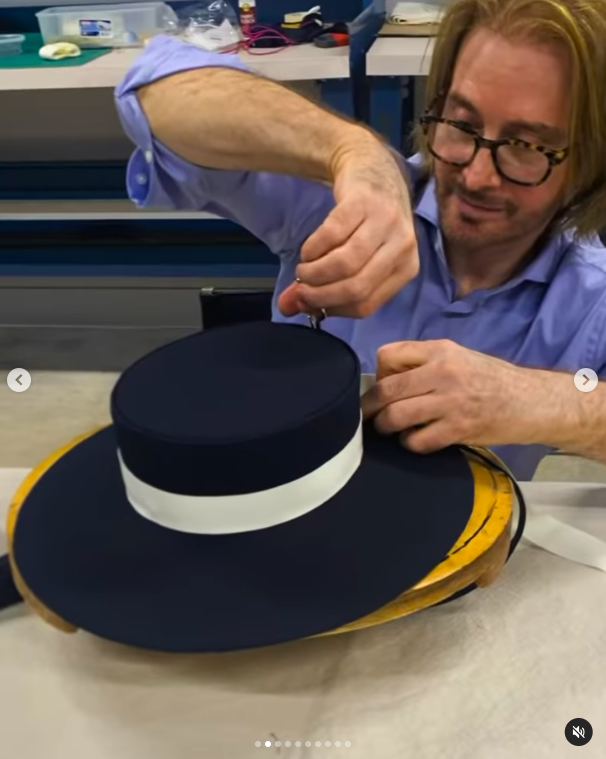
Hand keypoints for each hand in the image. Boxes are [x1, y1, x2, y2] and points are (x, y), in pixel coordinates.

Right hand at [278, 133, 418, 318]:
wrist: (372, 168)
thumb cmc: (367, 223)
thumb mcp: (358, 259)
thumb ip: (327, 288)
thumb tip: (289, 307)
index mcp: (406, 269)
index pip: (366, 305)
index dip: (332, 307)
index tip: (307, 303)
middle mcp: (403, 247)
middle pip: (357, 287)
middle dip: (320, 294)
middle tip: (300, 288)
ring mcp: (386, 223)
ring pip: (346, 264)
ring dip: (315, 272)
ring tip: (303, 269)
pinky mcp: (364, 202)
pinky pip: (333, 235)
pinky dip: (314, 247)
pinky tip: (308, 250)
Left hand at [361, 339, 539, 452]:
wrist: (531, 401)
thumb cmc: (491, 379)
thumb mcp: (458, 357)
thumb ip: (424, 362)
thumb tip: (386, 379)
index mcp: (439, 350)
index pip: (387, 355)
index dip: (379, 374)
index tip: (384, 387)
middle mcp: (442, 372)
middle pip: (386, 390)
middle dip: (370, 407)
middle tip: (369, 416)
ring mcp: (450, 402)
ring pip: (395, 416)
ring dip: (386, 427)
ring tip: (391, 429)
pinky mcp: (457, 429)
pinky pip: (416, 441)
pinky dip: (409, 443)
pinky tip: (416, 439)